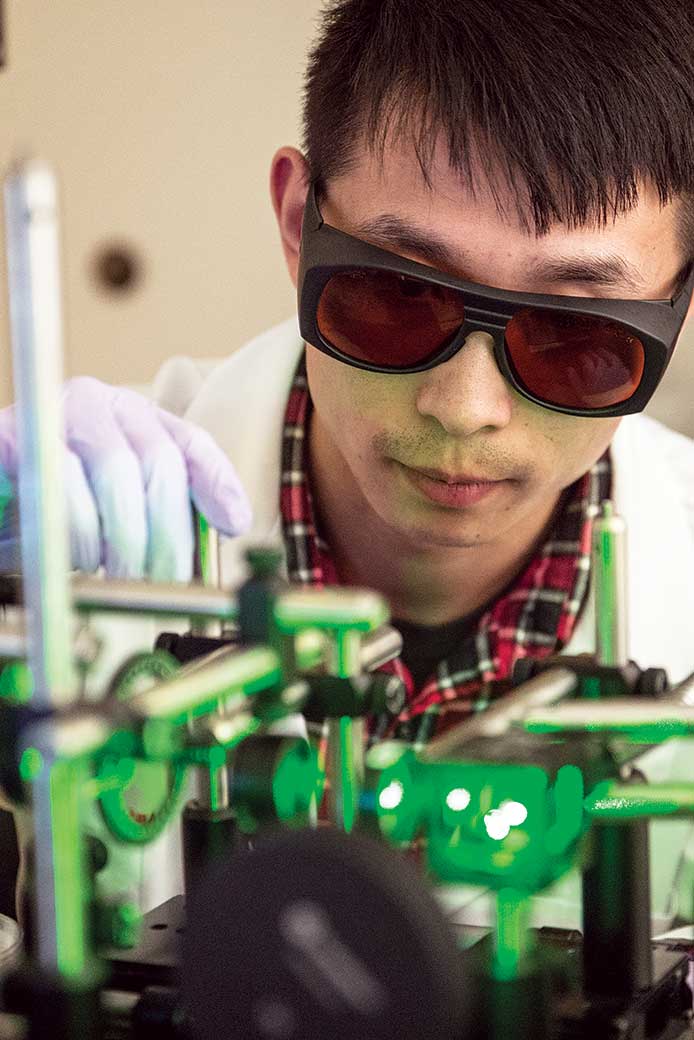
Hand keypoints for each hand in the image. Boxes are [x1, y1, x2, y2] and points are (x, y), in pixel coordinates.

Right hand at [0, 376, 251, 580]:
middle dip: (168, 531)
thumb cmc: (52, 518)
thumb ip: (166, 518)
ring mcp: (54, 413)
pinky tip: (77, 556)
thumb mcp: (118, 516)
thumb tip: (228, 530)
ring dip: (122, 536)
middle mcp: (98, 404)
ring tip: (118, 575)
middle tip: (166, 582)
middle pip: (158, 459)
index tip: (233, 526)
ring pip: (114, 468)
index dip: (218, 484)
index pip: (190, 443)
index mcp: (131, 418)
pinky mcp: (10, 435)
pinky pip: (57, 480)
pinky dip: (74, 529)